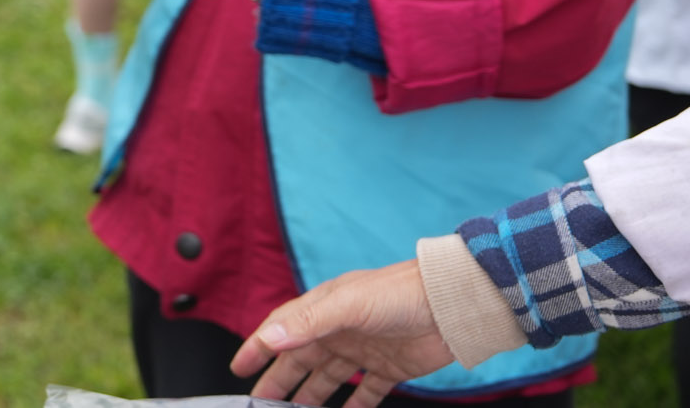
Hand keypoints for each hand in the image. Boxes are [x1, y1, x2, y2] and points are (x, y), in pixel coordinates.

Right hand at [232, 260, 453, 406]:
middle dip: (279, 380)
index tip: (239, 368)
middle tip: (261, 402)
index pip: (282, 330)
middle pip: (301, 360)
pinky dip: (355, 405)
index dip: (259, 348)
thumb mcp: (348, 304)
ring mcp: (363, 350)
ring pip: (328, 378)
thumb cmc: (398, 293)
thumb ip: (309, 322)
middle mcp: (339, 330)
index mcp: (323, 310)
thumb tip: (270, 337)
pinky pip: (366, 392)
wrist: (450, 305)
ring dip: (311, 396)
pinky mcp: (389, 369)